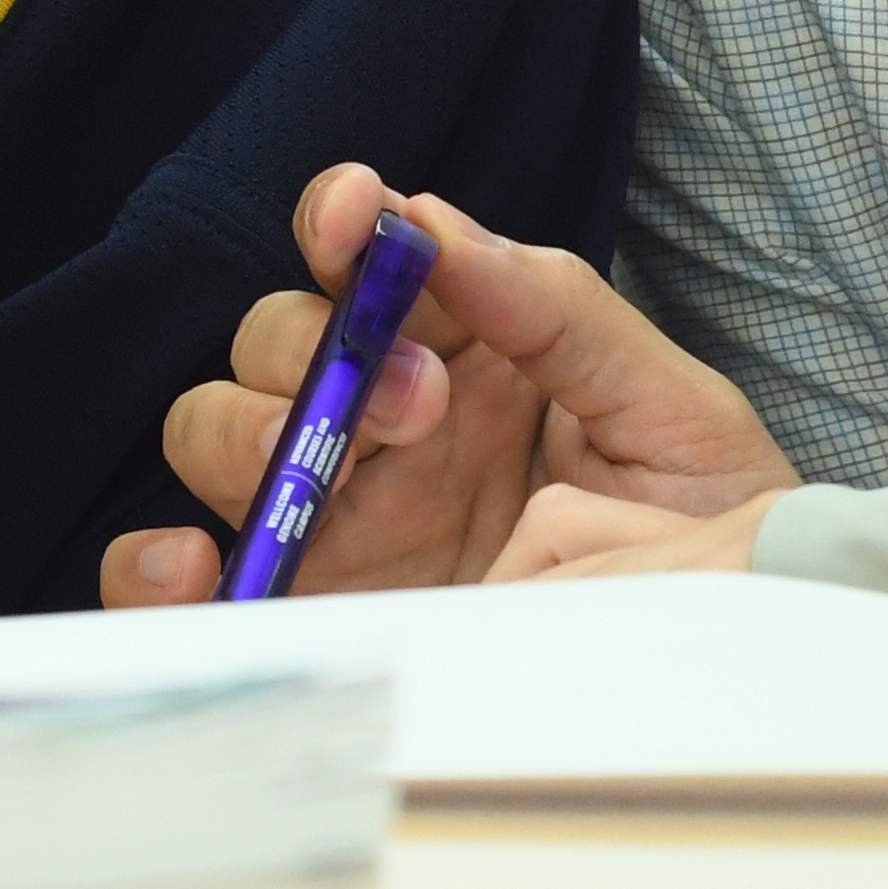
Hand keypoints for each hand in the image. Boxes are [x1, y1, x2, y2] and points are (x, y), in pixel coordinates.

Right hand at [98, 169, 794, 605]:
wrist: (731, 676)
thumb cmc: (711, 539)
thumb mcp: (667, 409)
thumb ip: (557, 310)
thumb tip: (441, 227)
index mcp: (467, 356)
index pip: (367, 264)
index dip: (337, 221)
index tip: (353, 212)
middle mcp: (384, 428)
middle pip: (275, 342)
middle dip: (317, 346)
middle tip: (421, 403)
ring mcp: (337, 523)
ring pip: (216, 432)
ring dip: (250, 430)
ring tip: (338, 473)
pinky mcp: (307, 620)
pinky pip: (185, 580)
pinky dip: (156, 565)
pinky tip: (198, 562)